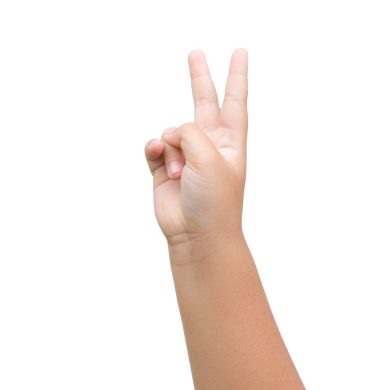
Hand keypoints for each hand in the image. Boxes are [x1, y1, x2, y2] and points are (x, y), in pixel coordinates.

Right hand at [145, 49, 247, 247]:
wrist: (196, 234)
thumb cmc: (214, 200)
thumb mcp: (210, 158)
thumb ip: (191, 133)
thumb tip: (169, 134)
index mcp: (229, 142)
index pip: (234, 100)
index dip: (236, 75)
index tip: (240, 53)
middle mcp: (208, 145)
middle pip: (203, 102)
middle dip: (199, 78)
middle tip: (195, 54)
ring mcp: (186, 156)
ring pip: (171, 131)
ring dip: (172, 148)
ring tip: (179, 173)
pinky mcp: (164, 167)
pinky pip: (154, 146)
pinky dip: (155, 149)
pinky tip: (158, 157)